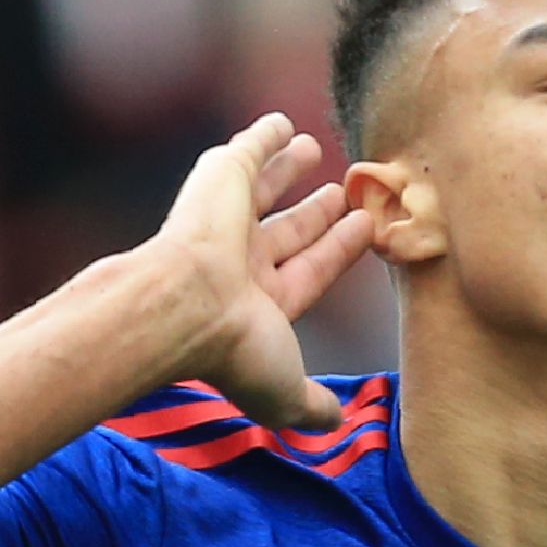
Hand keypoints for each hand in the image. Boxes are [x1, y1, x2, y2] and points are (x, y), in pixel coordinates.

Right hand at [150, 111, 379, 431]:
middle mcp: (241, 261)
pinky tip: (280, 122)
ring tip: (311, 149)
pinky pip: (247, 150)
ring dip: (288, 169)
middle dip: (315, 214)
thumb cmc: (234, 350)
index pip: (310, 272)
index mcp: (259, 305)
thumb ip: (310, 406)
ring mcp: (227, 220)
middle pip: (290, 230)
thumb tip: (334, 424)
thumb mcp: (284, 392)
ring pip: (266, 189)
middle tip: (341, 195)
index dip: (336, 252)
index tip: (363, 230)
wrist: (184, 306)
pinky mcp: (218, 179)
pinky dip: (264, 136)